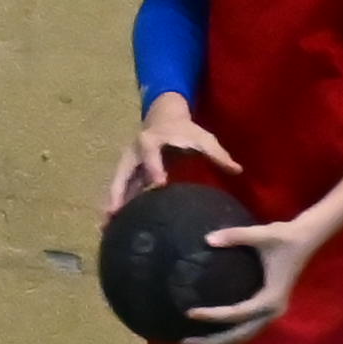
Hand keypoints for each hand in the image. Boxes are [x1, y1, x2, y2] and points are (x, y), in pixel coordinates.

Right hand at [111, 99, 238, 216]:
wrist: (164, 118)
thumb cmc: (185, 130)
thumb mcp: (203, 138)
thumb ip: (217, 154)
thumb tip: (237, 170)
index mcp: (151, 142)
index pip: (151, 157)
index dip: (154, 169)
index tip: (159, 184)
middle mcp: (134, 153)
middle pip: (122, 174)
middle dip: (117, 194)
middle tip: (113, 213)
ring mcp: (128, 163)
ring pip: (117, 184)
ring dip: (111, 203)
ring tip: (105, 225)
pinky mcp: (128, 171)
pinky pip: (120, 188)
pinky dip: (116, 203)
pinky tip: (113, 220)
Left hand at [185, 203, 324, 343]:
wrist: (304, 239)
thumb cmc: (284, 237)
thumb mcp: (262, 234)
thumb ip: (236, 235)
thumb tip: (208, 239)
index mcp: (272, 297)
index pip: (239, 313)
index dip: (215, 315)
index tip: (190, 312)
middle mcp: (273, 310)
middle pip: (241, 335)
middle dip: (213, 341)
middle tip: (185, 342)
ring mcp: (270, 312)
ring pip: (243, 335)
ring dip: (218, 342)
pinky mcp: (266, 309)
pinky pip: (245, 328)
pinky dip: (226, 335)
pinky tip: (205, 335)